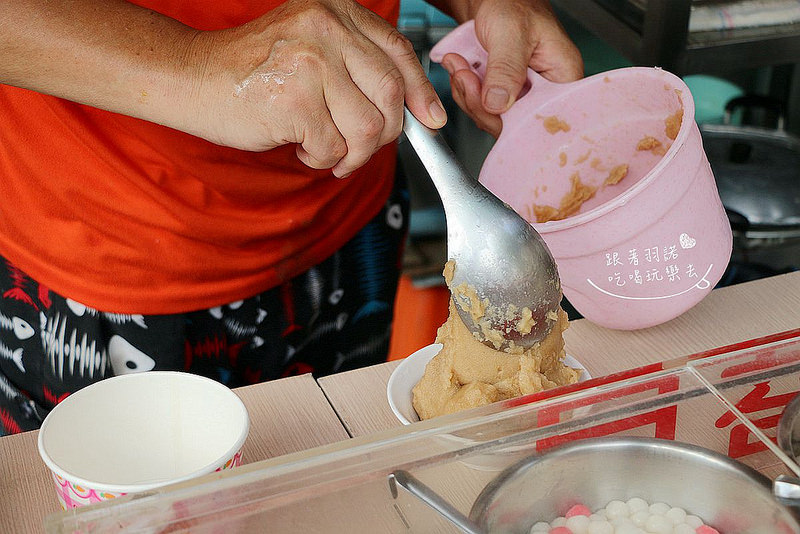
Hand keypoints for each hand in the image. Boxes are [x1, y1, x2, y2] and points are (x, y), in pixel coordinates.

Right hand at [191, 0, 446, 176]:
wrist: (192, 77)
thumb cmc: (253, 69)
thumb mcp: (311, 45)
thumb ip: (358, 65)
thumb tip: (418, 109)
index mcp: (335, 11)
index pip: (398, 52)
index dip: (421, 91)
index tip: (432, 118)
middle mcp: (326, 29)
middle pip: (391, 96)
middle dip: (382, 134)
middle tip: (358, 146)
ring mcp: (310, 63)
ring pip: (368, 129)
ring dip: (351, 153)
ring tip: (325, 148)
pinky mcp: (293, 101)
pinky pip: (333, 148)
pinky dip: (320, 159)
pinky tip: (299, 145)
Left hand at [438, 0, 582, 136]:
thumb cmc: (514, 3)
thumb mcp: (512, 32)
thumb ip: (506, 68)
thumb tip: (497, 103)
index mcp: (561, 79)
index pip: (541, 119)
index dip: (511, 119)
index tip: (487, 101)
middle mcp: (544, 93)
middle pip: (513, 123)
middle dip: (481, 103)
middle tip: (465, 76)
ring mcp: (522, 96)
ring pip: (493, 117)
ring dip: (469, 96)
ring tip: (460, 67)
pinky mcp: (503, 96)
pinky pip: (482, 107)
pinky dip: (467, 92)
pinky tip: (462, 72)